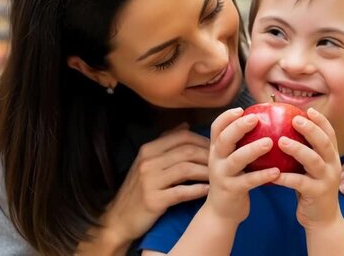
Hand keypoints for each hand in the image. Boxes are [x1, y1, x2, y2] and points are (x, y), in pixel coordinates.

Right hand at [99, 123, 210, 245]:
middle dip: (208, 155)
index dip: (203, 140)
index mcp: (148, 149)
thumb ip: (166, 143)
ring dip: (206, 172)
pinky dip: (197, 190)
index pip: (182, 136)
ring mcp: (149, 181)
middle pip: (186, 151)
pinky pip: (181, 192)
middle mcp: (148, 161)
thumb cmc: (139, 189)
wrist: (119, 218)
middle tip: (224, 162)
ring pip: (186, 169)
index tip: (217, 148)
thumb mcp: (147, 162)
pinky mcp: (153, 200)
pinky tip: (208, 191)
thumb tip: (185, 125)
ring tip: (220, 176)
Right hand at [203, 107, 279, 224]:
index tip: (241, 109)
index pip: (216, 128)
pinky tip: (277, 171)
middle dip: (238, 127)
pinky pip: (248, 181)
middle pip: (223, 139)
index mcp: (216, 150)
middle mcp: (216, 160)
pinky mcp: (232, 190)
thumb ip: (240, 144)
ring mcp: (222, 176)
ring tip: (269, 142)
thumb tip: (262, 121)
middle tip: (255, 118)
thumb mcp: (230, 161)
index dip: (227, 116)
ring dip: (252, 149)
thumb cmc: (233, 180)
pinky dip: (262, 175)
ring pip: (236, 159)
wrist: (221, 213)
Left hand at [272, 108, 341, 229]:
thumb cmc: (311, 189)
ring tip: (281, 141)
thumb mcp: (311, 168)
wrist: (323, 220)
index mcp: (331, 157)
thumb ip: (304, 152)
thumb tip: (282, 130)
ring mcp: (326, 180)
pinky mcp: (317, 194)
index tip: (308, 109)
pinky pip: (300, 183)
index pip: (330, 134)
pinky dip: (286, 177)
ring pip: (314, 161)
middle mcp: (332, 166)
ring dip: (298, 149)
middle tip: (295, 119)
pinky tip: (273, 173)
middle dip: (311, 129)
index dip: (321, 120)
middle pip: (325, 143)